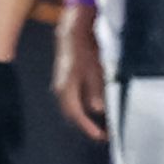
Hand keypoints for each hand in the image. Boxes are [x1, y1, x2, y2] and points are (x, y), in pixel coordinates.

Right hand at [51, 16, 106, 141]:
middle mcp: (60, 88)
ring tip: (102, 121)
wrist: (73, 27)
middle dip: (87, 125)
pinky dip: (84, 104)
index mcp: (66, 88)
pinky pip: (74, 97)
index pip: (76, 114)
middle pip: (72, 113)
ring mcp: (61, 83)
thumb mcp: (94, 68)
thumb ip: (96, 89)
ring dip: (85, 115)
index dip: (88, 127)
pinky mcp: (66, 78)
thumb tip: (98, 109)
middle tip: (103, 132)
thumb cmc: (84, 46)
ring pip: (73, 106)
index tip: (101, 136)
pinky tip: (96, 104)